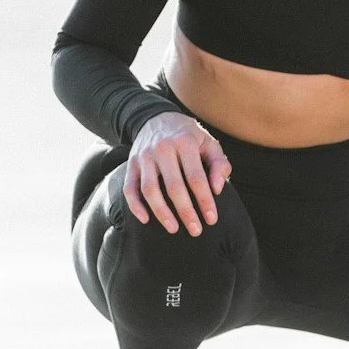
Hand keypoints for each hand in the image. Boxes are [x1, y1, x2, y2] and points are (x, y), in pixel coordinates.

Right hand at [123, 111, 230, 236]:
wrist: (157, 117)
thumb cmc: (189, 136)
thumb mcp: (209, 143)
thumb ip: (219, 164)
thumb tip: (217, 189)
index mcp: (185, 142)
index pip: (196, 177)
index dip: (205, 200)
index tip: (212, 219)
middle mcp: (162, 148)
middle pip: (174, 186)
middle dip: (186, 212)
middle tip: (196, 230)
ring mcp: (144, 157)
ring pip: (150, 190)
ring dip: (161, 212)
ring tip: (173, 228)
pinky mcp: (131, 164)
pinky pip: (129, 188)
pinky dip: (135, 206)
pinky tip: (146, 220)